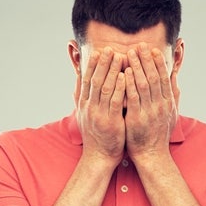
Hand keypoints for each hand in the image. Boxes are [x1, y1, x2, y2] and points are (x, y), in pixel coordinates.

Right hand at [75, 47, 126, 164]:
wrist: (99, 157)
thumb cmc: (97, 135)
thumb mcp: (86, 114)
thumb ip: (84, 97)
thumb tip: (81, 80)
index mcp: (84, 104)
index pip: (87, 79)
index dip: (93, 64)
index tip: (98, 51)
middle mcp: (89, 107)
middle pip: (95, 80)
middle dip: (103, 63)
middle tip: (109, 48)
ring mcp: (99, 114)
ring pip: (105, 88)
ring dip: (112, 70)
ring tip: (119, 56)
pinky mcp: (110, 122)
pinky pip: (115, 102)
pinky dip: (119, 88)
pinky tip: (124, 77)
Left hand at [124, 43, 176, 159]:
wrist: (151, 155)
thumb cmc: (158, 133)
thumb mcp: (170, 113)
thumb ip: (172, 95)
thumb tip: (174, 77)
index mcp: (167, 103)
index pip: (164, 78)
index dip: (158, 62)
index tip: (153, 49)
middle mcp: (160, 105)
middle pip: (154, 77)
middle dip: (147, 60)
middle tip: (140, 45)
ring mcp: (149, 112)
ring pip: (144, 84)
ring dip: (137, 67)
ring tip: (129, 53)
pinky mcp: (136, 119)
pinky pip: (133, 98)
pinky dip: (129, 84)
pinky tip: (125, 73)